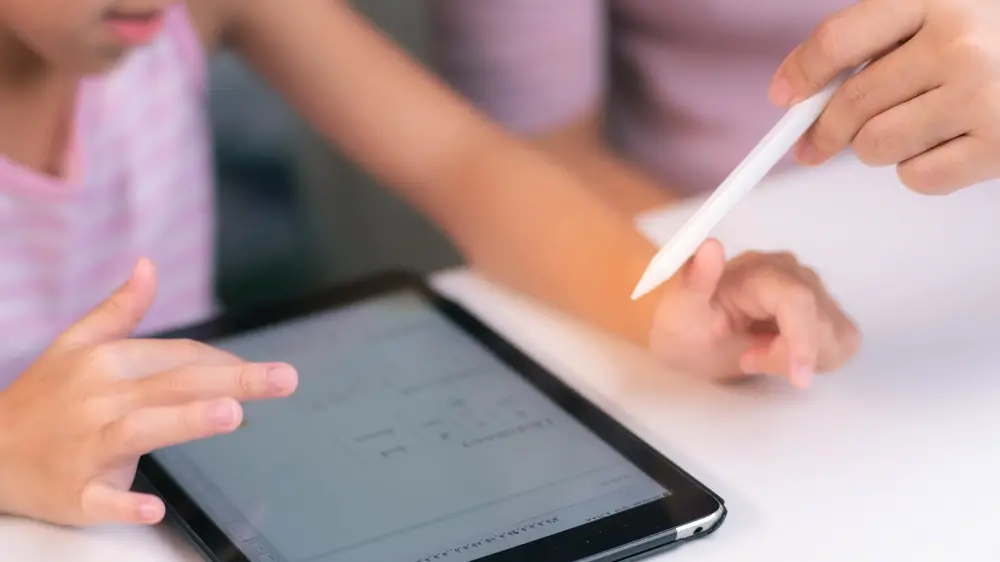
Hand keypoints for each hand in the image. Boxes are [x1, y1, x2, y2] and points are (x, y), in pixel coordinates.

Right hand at [0, 259, 297, 526]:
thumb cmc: (42, 398)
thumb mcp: (74, 344)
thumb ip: (119, 309)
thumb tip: (149, 266)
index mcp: (106, 362)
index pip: (180, 356)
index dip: (225, 362)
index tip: (264, 371)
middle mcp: (101, 399)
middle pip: (175, 384)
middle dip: (233, 380)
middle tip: (284, 378)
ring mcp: (87, 447)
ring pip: (142, 429)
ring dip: (187, 422)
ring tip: (233, 414)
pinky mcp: (74, 492)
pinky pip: (101, 499)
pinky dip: (126, 502)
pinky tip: (155, 506)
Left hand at [649, 240, 859, 386]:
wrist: (688, 329)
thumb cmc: (682, 324)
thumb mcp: (678, 310)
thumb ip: (694, 280)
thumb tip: (710, 246)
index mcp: (756, 270)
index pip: (798, 301)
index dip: (802, 341)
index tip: (797, 378)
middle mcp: (790, 272)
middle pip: (821, 322)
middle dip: (789, 355)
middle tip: (747, 358)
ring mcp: (810, 289)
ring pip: (836, 336)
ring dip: (802, 358)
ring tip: (759, 352)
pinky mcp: (822, 309)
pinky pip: (841, 341)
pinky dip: (814, 358)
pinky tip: (778, 352)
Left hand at [769, 0, 999, 193]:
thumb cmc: (998, 32)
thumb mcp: (947, 7)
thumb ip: (882, 35)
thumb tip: (800, 89)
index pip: (839, 40)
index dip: (800, 73)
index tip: (784, 96)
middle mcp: (960, 44)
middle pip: (852, 103)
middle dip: (823, 130)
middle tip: (814, 145)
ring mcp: (984, 96)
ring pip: (876, 146)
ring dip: (877, 146)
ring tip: (911, 125)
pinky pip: (917, 177)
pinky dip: (918, 169)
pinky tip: (945, 143)